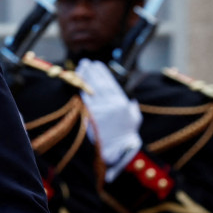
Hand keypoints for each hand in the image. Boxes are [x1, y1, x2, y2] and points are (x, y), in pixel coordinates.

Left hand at [76, 60, 141, 174]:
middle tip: (85, 62)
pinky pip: (85, 99)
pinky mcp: (91, 115)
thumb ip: (133, 109)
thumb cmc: (127, 137)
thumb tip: (133, 101)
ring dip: (85, 76)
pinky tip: (77, 82)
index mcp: (122, 103)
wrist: (118, 150)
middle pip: (100, 83)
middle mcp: (112, 103)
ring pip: (92, 88)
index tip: (97, 65)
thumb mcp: (134, 121)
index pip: (111, 84)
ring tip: (81, 67)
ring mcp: (101, 109)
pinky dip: (81, 89)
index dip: (103, 73)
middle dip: (92, 71)